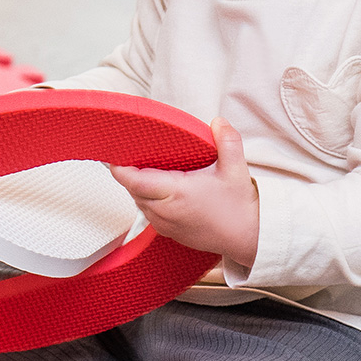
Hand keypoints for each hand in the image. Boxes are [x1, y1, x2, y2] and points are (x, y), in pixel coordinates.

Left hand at [109, 117, 258, 269]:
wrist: (248, 238)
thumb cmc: (240, 208)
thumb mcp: (236, 169)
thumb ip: (228, 141)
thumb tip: (218, 122)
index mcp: (177, 194)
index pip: (135, 181)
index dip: (120, 169)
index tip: (113, 156)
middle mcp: (166, 212)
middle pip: (133, 191)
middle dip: (129, 174)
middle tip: (129, 155)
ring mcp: (166, 225)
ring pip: (139, 202)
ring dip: (139, 187)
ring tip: (144, 169)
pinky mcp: (170, 233)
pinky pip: (149, 213)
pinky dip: (148, 200)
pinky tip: (159, 188)